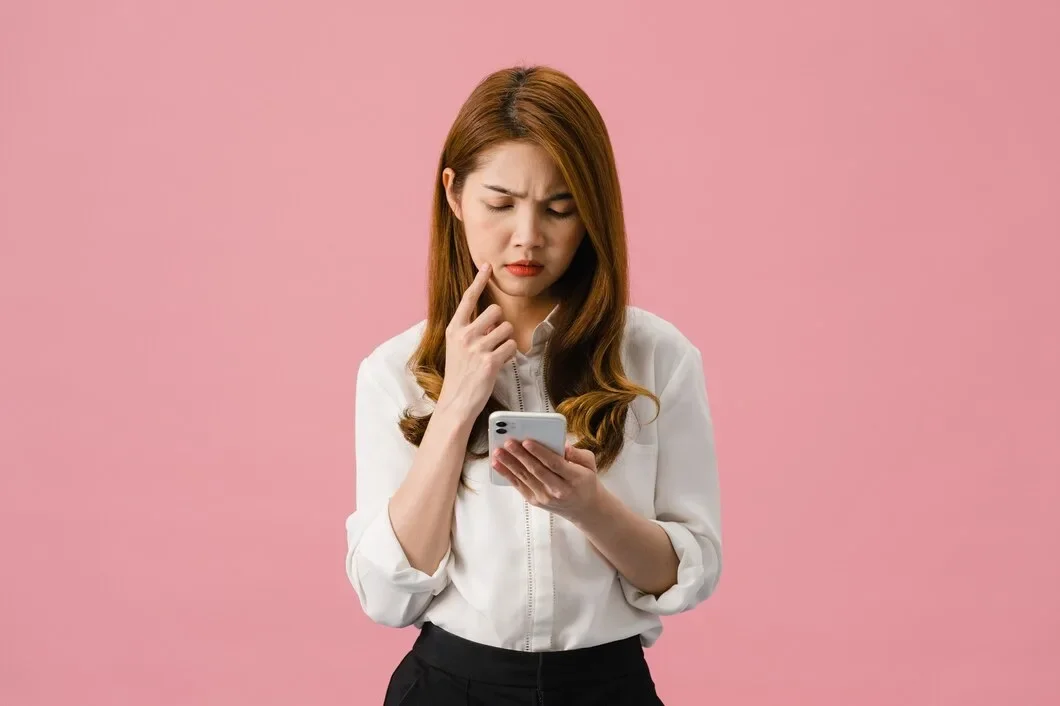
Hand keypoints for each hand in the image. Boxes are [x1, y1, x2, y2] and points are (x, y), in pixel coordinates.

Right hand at [435, 263, 516, 425]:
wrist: (456, 402)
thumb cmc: (459, 375)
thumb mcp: (457, 347)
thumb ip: (471, 329)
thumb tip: (491, 318)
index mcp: (454, 329)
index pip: (468, 298)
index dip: (479, 281)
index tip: (486, 266)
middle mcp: (464, 335)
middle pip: (495, 311)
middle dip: (500, 324)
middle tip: (493, 340)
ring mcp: (476, 348)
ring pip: (507, 328)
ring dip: (506, 341)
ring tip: (494, 354)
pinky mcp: (490, 362)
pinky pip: (512, 346)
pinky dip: (510, 354)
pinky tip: (499, 363)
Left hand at [492, 441, 601, 522]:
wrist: (584, 508)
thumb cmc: (585, 481)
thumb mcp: (590, 464)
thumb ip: (578, 453)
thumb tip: (562, 446)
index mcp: (574, 478)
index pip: (554, 464)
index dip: (539, 453)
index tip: (527, 441)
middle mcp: (559, 490)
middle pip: (536, 471)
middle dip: (520, 456)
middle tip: (508, 442)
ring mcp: (545, 498)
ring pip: (525, 478)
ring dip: (509, 464)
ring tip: (498, 452)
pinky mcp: (535, 501)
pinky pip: (519, 486)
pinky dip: (507, 474)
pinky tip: (498, 464)